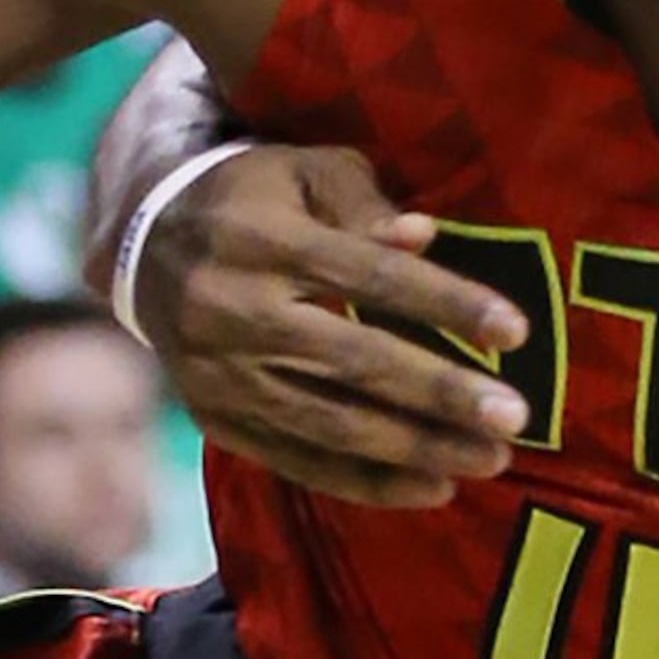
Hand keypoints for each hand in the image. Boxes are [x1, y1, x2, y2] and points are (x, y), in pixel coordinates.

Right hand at [126, 145, 535, 506]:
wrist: (143, 247)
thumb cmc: (252, 199)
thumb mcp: (302, 171)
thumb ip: (362, 201)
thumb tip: (423, 238)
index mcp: (264, 239)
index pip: (370, 277)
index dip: (446, 304)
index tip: (515, 332)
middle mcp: (234, 310)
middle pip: (354, 361)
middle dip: (439, 394)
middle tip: (514, 420)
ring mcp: (219, 375)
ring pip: (328, 423)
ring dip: (414, 449)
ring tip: (487, 461)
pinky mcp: (215, 419)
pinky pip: (297, 460)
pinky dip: (365, 481)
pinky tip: (430, 488)